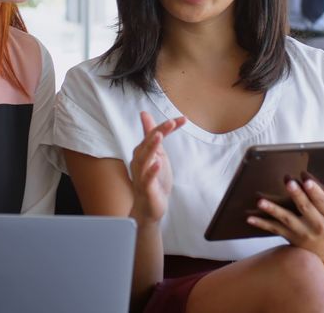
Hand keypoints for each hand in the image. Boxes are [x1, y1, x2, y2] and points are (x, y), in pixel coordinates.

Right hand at [128, 111, 185, 225]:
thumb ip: (153, 135)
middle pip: (148, 143)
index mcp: (143, 151)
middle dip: (159, 131)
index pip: (153, 134)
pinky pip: (147, 178)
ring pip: (144, 158)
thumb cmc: (153, 180)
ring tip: (159, 136)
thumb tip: (145, 114)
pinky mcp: (145, 188)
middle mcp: (139, 161)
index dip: (167, 126)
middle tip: (171, 122)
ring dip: (151, 146)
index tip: (183, 119)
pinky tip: (158, 163)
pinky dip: (152, 170)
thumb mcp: (157, 154)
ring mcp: (141, 174)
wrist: (149, 208)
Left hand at [247, 173, 323, 258]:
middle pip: (306, 208)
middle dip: (297, 195)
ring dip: (273, 210)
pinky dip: (262, 224)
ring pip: (287, 220)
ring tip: (261, 202)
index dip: (314, 189)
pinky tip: (250, 218)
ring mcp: (303, 233)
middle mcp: (318, 225)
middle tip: (288, 182)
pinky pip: (275, 229)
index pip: (323, 200)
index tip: (305, 177)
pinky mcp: (291, 238)